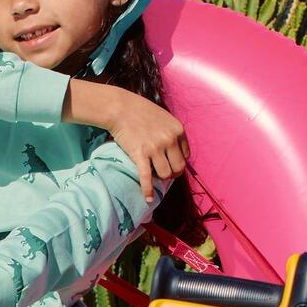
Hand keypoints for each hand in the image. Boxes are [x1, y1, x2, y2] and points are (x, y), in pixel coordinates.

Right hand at [67, 79, 188, 202]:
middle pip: (178, 167)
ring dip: (160, 178)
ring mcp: (155, 148)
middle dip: (172, 173)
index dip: (178, 162)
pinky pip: (147, 177)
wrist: (120, 108)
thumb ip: (171, 132)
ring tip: (154, 177)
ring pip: (165, 174)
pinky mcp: (140, 155)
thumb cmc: (140, 111)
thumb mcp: (163, 117)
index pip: (186, 155)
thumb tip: (173, 149)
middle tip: (164, 174)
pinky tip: (148, 198)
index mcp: (178, 130)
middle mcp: (169, 139)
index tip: (171, 164)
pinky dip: (148, 190)